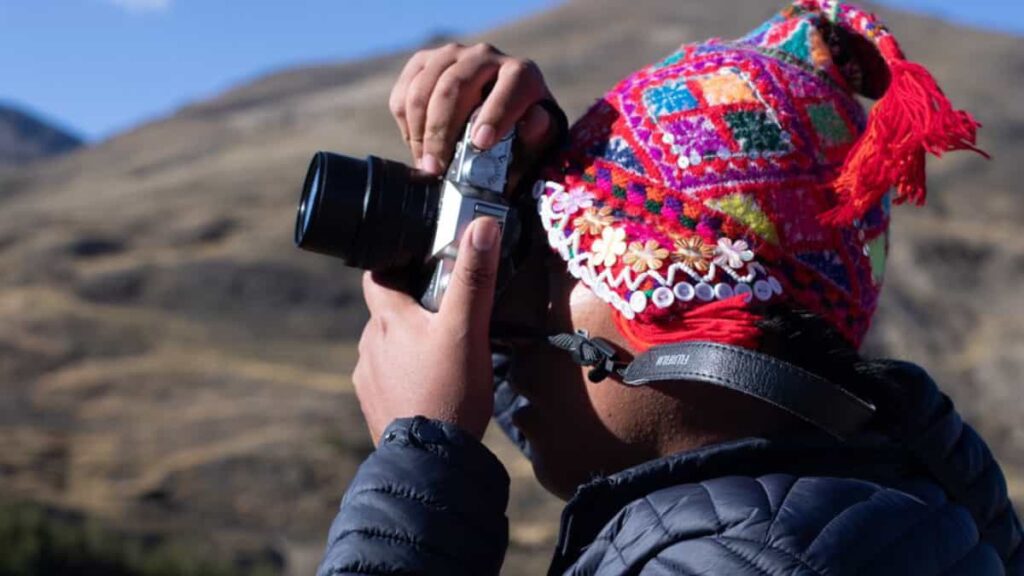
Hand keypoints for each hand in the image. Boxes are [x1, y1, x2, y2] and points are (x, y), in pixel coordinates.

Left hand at [353, 217, 501, 443]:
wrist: (429, 460)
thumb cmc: (448, 392)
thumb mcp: (468, 329)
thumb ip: (474, 277)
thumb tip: (481, 226)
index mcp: (388, 318)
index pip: (378, 274)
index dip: (395, 263)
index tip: (419, 261)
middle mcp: (369, 343)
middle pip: (387, 311)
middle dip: (413, 307)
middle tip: (448, 312)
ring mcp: (367, 377)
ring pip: (388, 345)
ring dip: (409, 343)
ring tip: (443, 352)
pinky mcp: (373, 405)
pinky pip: (387, 378)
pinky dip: (405, 375)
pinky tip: (430, 384)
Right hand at [389, 42, 560, 181]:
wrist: (496, 122)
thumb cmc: (518, 138)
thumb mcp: (534, 143)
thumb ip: (538, 134)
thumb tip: (534, 121)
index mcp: (521, 74)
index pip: (508, 87)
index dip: (494, 114)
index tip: (481, 143)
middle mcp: (485, 56)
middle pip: (454, 87)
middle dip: (441, 132)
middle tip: (437, 169)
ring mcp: (450, 55)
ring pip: (423, 89)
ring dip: (419, 132)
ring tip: (426, 165)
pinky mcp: (423, 63)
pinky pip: (404, 92)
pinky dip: (406, 124)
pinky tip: (418, 145)